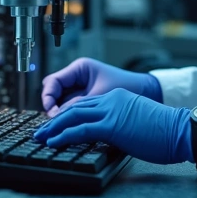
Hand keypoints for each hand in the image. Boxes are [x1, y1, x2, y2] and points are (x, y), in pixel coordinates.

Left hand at [33, 88, 192, 164]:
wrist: (181, 130)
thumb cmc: (167, 132)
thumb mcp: (139, 122)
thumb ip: (122, 124)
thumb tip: (112, 138)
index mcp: (119, 97)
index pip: (87, 104)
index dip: (69, 114)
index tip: (57, 124)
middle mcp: (112, 100)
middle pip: (75, 107)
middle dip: (55, 119)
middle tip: (40, 130)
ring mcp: (111, 111)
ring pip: (73, 115)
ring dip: (53, 127)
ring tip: (39, 137)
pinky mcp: (112, 126)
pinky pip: (80, 129)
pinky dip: (63, 135)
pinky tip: (52, 141)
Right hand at [41, 57, 162, 116]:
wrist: (149, 92)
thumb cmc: (129, 86)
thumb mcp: (100, 94)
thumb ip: (79, 105)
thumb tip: (59, 117)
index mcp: (80, 68)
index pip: (53, 82)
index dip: (48, 97)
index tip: (52, 112)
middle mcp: (78, 78)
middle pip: (53, 92)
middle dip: (51, 107)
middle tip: (53, 123)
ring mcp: (82, 90)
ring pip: (61, 103)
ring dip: (59, 115)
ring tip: (60, 128)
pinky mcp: (88, 102)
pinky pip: (72, 109)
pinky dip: (69, 118)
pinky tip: (69, 129)